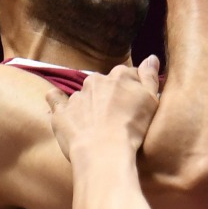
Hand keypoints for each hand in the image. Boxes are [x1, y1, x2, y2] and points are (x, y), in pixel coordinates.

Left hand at [46, 55, 161, 163]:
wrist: (104, 152)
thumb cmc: (132, 127)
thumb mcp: (151, 100)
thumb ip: (150, 76)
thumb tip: (151, 57)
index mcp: (119, 76)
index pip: (128, 76)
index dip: (133, 90)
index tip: (134, 105)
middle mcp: (96, 81)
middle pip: (105, 84)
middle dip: (110, 96)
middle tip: (116, 116)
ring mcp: (77, 95)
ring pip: (85, 94)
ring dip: (90, 104)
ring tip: (96, 124)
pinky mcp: (61, 111)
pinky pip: (56, 99)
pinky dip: (59, 101)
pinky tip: (63, 109)